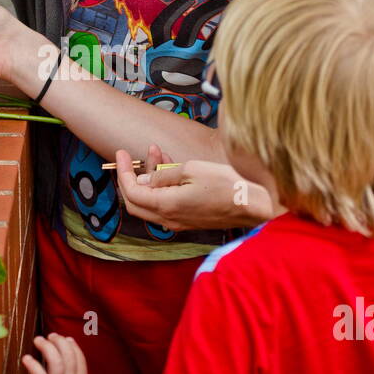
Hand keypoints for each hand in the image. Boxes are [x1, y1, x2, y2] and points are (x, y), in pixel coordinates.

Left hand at [21, 334, 97, 373]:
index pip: (79, 363)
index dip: (74, 349)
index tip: (69, 340)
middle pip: (68, 357)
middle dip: (60, 343)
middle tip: (53, 335)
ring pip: (55, 362)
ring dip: (47, 348)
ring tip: (38, 340)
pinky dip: (33, 366)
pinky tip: (26, 358)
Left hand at [113, 145, 270, 230]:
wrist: (252, 206)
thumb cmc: (226, 186)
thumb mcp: (192, 170)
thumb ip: (163, 176)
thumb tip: (144, 180)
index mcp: (165, 205)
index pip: (131, 191)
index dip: (122, 172)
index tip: (121, 154)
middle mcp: (168, 219)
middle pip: (135, 201)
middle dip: (131, 176)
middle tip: (131, 157)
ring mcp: (178, 222)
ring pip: (151, 201)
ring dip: (150, 177)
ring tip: (157, 152)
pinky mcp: (188, 220)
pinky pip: (166, 204)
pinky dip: (162, 186)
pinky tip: (170, 166)